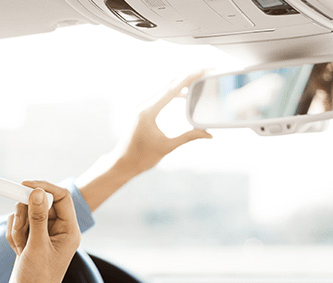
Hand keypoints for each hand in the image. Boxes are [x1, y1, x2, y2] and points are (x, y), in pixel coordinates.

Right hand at [5, 181, 80, 282]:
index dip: (43, 187)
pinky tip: (17, 251)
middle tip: (21, 230)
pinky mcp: (31, 239)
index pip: (61, 196)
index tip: (24, 185)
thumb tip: (38, 191)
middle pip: (40, 202)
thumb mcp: (37, 245)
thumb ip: (37, 216)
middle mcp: (58, 229)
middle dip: (25, 214)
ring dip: (18, 227)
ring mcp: (44, 234)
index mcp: (69, 230)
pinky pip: (18, 224)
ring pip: (26, 213)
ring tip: (21, 248)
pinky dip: (14, 235)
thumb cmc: (38, 279)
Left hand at [76, 72, 212, 210]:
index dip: (188, 78)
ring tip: (198, 80)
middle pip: (169, 85)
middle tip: (205, 71)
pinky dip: (173, 93)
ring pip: (164, 90)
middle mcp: (144, 106)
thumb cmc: (142, 157)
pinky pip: (160, 97)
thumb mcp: (167, 147)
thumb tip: (209, 134)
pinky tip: (184, 95)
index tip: (202, 70)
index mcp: (148, 112)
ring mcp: (142, 108)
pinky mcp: (143, 112)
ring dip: (181, 84)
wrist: (122, 163)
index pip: (171, 90)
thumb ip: (188, 137)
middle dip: (187, 77)